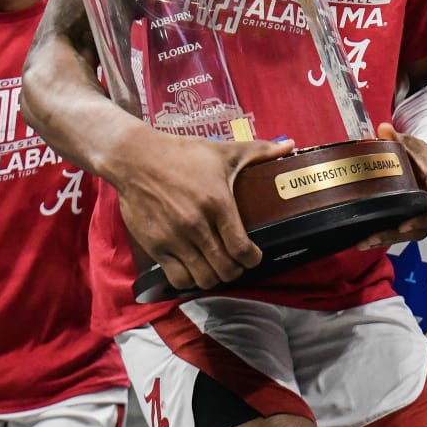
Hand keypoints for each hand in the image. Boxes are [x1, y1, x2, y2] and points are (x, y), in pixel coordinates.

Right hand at [110, 122, 294, 291]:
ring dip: (214, 277)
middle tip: (237, 262)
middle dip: (236, 270)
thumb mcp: (223, 151)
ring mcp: (174, 238)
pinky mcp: (156, 246)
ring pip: (202, 278)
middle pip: (225, 269)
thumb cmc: (183, 154)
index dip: (253, 259)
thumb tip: (290, 146)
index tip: (255, 256)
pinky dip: (190, 280)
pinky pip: (177, 279)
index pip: (242, 248)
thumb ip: (259, 151)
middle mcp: (197, 225)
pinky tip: (195, 269)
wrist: (136, 158)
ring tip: (217, 267)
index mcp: (217, 203)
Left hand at [358, 124, 426, 247]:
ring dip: (391, 239)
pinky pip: (413, 231)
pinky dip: (393, 236)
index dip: (422, 221)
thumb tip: (383, 128)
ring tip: (364, 242)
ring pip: (418, 232)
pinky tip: (371, 240)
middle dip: (397, 235)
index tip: (401, 226)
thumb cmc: (421, 151)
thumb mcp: (410, 142)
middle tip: (371, 238)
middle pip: (426, 227)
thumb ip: (396, 137)